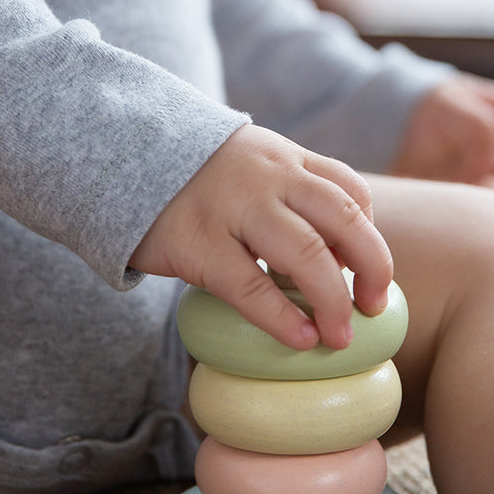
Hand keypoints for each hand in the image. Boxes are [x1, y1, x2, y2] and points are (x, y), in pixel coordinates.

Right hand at [130, 124, 392, 350]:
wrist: (120, 154)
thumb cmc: (193, 177)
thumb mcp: (248, 165)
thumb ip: (286, 195)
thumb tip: (330, 259)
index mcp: (285, 159)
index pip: (350, 190)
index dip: (369, 235)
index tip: (369, 273)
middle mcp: (270, 177)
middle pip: (345, 220)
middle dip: (373, 268)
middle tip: (374, 308)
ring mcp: (235, 208)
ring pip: (307, 254)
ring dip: (333, 299)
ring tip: (339, 336)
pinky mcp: (199, 243)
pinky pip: (252, 286)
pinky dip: (282, 317)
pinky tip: (299, 338)